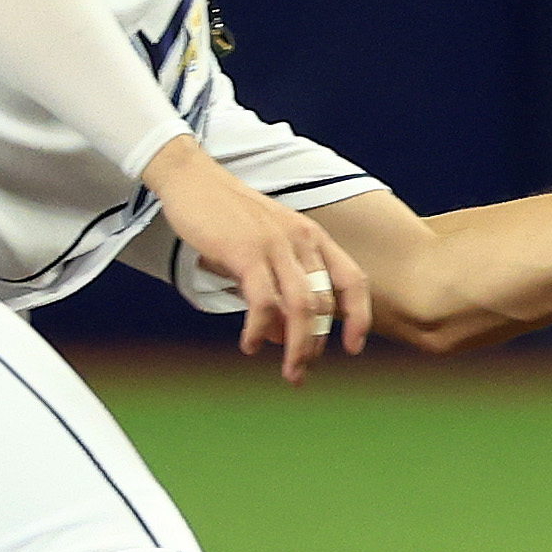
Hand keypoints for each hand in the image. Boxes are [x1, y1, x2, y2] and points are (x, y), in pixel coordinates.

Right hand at [141, 138, 369, 382]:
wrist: (192, 179)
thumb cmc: (227, 216)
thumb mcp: (264, 247)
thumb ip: (277, 287)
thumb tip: (279, 336)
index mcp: (314, 237)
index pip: (353, 280)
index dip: (359, 316)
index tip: (353, 348)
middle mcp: (302, 240)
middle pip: (324, 303)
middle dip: (315, 344)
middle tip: (300, 373)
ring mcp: (276, 245)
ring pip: (301, 307)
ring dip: (297, 345)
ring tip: (287, 370)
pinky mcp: (246, 252)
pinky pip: (263, 300)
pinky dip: (259, 329)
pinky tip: (249, 344)